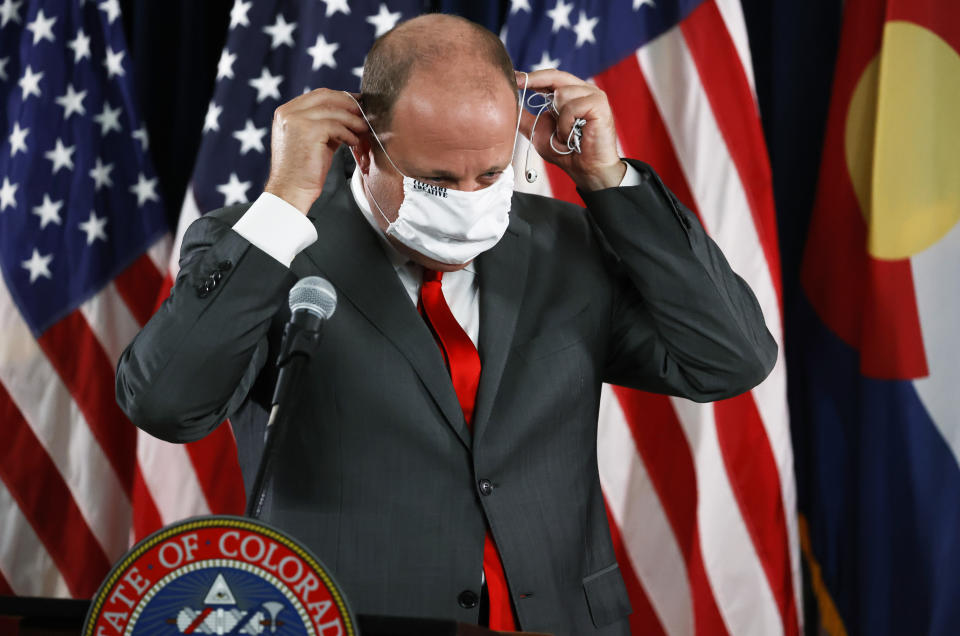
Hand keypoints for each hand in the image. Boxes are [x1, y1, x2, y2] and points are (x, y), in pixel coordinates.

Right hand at [264, 89, 367, 213]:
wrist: (291, 191)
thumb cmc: (304, 171)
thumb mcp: (314, 140)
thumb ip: (325, 124)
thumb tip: (350, 114)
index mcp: (286, 112)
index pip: (318, 95)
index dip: (341, 97)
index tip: (357, 104)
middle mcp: (288, 112)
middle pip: (326, 96)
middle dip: (349, 104)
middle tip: (365, 112)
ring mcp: (297, 120)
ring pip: (334, 111)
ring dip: (353, 120)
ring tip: (363, 130)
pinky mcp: (308, 131)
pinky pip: (337, 126)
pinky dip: (349, 134)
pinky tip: (354, 143)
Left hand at [516, 69, 625, 190]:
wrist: (585, 170)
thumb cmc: (566, 152)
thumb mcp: (538, 131)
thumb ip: (525, 117)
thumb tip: (509, 105)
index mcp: (571, 94)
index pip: (550, 77)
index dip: (531, 76)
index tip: (513, 77)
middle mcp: (583, 91)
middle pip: (555, 76)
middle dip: (535, 80)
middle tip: (519, 84)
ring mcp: (593, 95)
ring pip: (562, 93)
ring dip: (558, 120)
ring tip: (566, 135)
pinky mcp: (599, 103)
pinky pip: (572, 107)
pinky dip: (566, 126)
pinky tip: (573, 136)